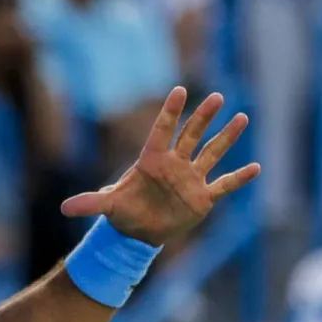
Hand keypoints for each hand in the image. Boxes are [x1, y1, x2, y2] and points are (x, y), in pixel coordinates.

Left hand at [60, 88, 259, 245]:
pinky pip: (224, 185)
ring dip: (227, 137)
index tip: (179, 91)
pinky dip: (239, 178)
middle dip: (203, 117)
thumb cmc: (124, 212)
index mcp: (152, 160)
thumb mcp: (107, 207)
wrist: (140, 231)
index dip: (170, 113)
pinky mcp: (203, 197)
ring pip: (212, 153)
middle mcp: (175, 164)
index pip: (162, 131)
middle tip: (217, 97)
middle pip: (191, 136)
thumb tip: (64, 208)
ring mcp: (191, 179)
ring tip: (242, 117)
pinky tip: (256, 168)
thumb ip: (90, 203)